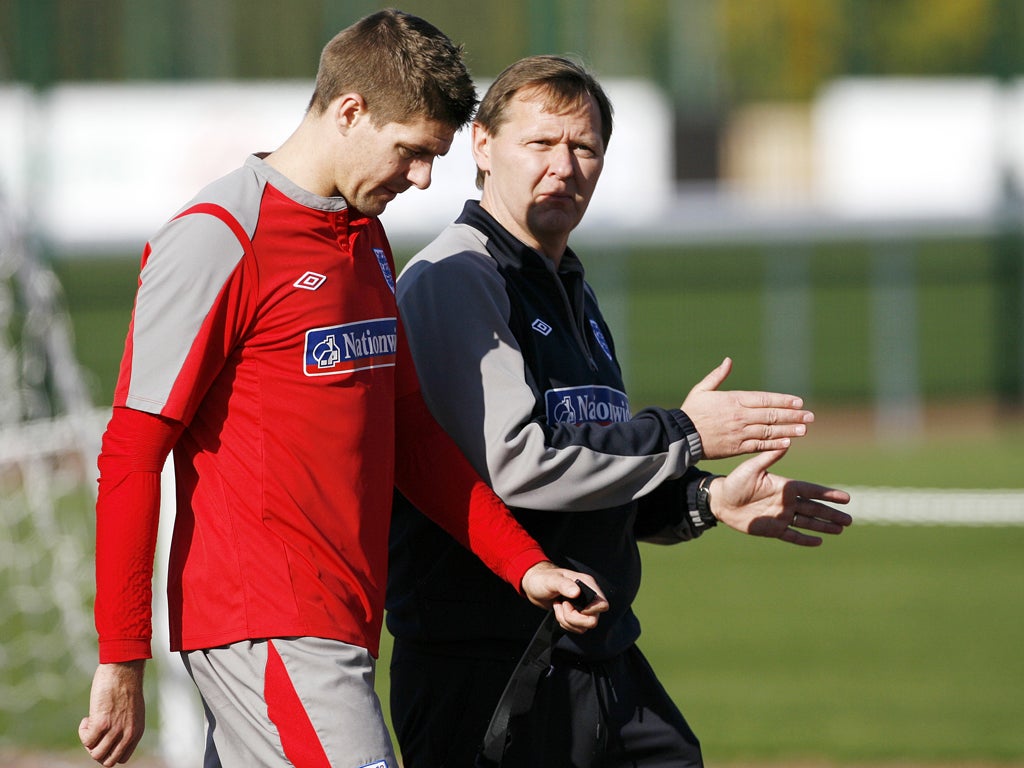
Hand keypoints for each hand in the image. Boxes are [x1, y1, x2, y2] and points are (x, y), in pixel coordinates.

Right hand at [79, 660, 146, 765]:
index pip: (121, 758)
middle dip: (96, 750)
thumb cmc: (126, 686)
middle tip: (94, 733)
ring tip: (91, 723)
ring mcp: (115, 730)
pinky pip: (87, 740)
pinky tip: (87, 718)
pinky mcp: (102, 723)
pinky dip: (83, 731)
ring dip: (89, 741)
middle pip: (107, 761)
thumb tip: (110, 738)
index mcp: (137, 732)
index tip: (104, 737)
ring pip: (95, 754)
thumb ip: (126, 726)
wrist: (124, 669)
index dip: (108, 751)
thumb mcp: (132, 711)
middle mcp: (128, 734)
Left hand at [521, 561, 608, 634]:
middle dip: (573, 617)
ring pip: (583, 627)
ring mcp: (583, 608)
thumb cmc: (544, 578)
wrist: (535, 586)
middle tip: (563, 605)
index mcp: (587, 585)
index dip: (590, 610)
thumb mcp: (552, 580)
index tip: (574, 604)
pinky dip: (564, 623)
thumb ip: (564, 585)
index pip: (602, 604)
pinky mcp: (576, 616)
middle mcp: (588, 597)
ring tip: (558, 605)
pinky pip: (575, 628)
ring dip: (566, 620)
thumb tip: (577, 592)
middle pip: (593, 620)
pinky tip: (559, 610)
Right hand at [681, 357, 813, 458]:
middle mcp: (740, 416)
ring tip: (804, 430)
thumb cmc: (691, 411)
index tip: (798, 402)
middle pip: (772, 415)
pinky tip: (787, 443)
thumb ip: (717, 376)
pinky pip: (760, 446)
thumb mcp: (701, 389)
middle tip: (810, 417)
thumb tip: (729, 361)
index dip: (783, 401)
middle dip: (793, 416)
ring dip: (789, 430)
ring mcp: (740, 433)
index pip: (765, 399)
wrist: (681, 436)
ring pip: (769, 431)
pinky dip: (774, 445)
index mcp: (734, 400)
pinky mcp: (737, 447)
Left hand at [710, 448, 851, 545]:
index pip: (812, 491)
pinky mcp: (772, 529)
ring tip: (841, 529)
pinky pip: (792, 535)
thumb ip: (769, 458)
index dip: (829, 495)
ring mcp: (781, 516)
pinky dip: (805, 539)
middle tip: (849, 519)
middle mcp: (786, 502)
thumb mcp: (751, 469)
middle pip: (814, 509)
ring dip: (824, 526)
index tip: (846, 498)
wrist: (720, 501)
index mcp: (784, 486)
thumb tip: (785, 442)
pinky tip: (819, 541)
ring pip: (808, 523)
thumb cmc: (735, 482)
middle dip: (832, 514)